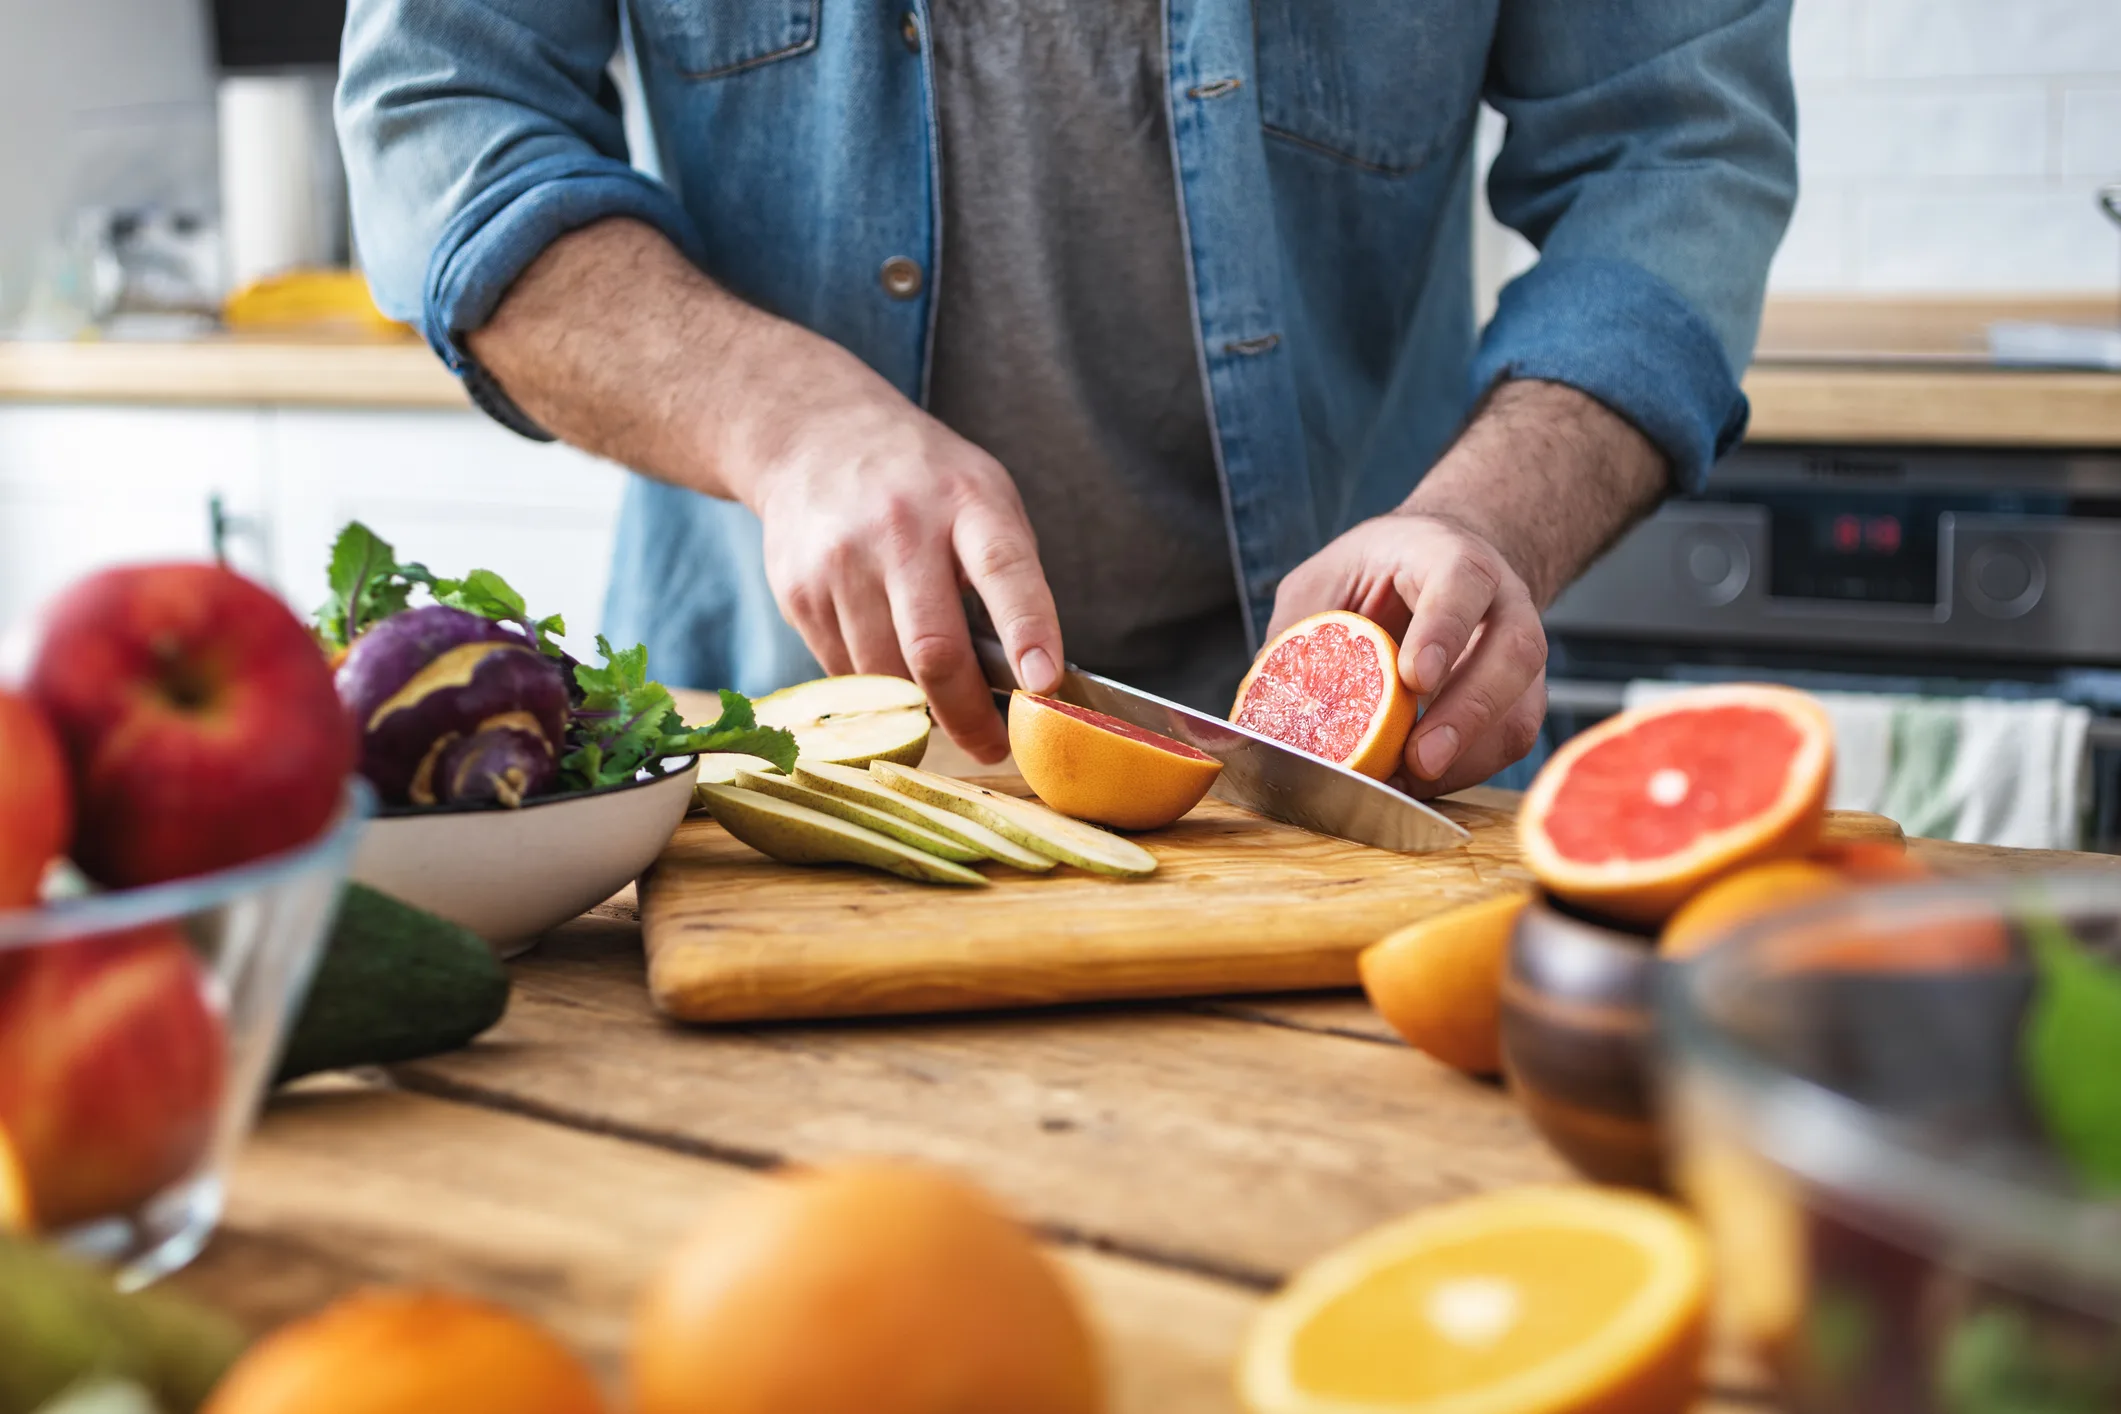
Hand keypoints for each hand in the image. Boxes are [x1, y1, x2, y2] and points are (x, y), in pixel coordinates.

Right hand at [466, 221, 1064, 763]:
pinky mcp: (798, 591)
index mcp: (968, 502)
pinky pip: (844, 671)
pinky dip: (874, 689)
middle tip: (992, 747)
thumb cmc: (924, 481)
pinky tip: (888, 671)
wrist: (813, 435)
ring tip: (942, 710)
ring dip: (917, 709)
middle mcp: (900, 528)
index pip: (1004, 570)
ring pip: (883, 675)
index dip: (1028, 630)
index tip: (1045, 684)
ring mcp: (840, 561)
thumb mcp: (983, 497)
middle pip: (932, 647)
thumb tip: (1030, 680)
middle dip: (967, 715)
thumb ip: (1008, 575)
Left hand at [1267, 514, 1546, 797]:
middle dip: (1467, 713)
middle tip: (1419, 758)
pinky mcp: (1520, 697)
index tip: (1414, 678)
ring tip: (1411, 783)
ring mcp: (1521, 652)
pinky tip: (1419, 784)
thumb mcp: (1326, 579)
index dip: (1442, 631)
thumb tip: (1264, 710)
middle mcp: (1502, 601)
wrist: (1442, 563)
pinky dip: (1466, 771)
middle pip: (1512, 654)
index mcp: (1451, 556)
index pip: (1461, 584)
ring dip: (1468, 757)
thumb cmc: (1379, 571)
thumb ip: (1299, 630)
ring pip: (1521, 709)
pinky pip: (1509, 741)